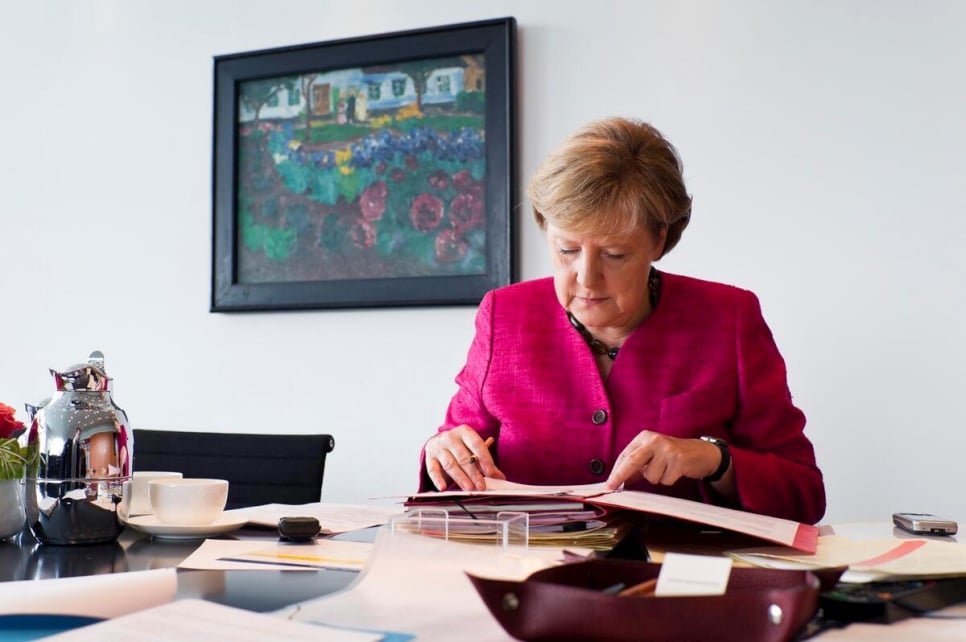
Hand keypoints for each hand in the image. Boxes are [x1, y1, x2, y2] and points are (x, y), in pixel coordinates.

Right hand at [424, 425, 505, 490]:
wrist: (438, 441)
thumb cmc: (460, 446)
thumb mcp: (472, 447)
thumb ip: (485, 460)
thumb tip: (499, 476)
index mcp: (465, 432)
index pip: (477, 445)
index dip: (485, 459)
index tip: (492, 473)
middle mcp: (450, 438)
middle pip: (463, 457)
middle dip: (473, 473)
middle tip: (481, 486)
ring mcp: (439, 448)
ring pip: (450, 464)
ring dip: (460, 478)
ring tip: (469, 488)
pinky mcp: (430, 458)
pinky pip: (433, 470)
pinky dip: (438, 479)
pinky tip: (443, 488)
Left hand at [604, 431, 722, 490]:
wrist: (700, 452)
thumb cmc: (672, 455)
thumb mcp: (651, 455)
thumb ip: (636, 466)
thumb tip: (619, 481)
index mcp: (645, 437)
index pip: (625, 455)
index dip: (616, 471)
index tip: (608, 483)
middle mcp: (655, 440)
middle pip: (632, 461)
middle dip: (620, 476)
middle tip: (611, 488)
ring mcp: (667, 449)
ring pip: (650, 476)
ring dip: (657, 478)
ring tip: (666, 469)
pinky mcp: (679, 460)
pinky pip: (665, 480)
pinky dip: (669, 480)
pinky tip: (675, 471)